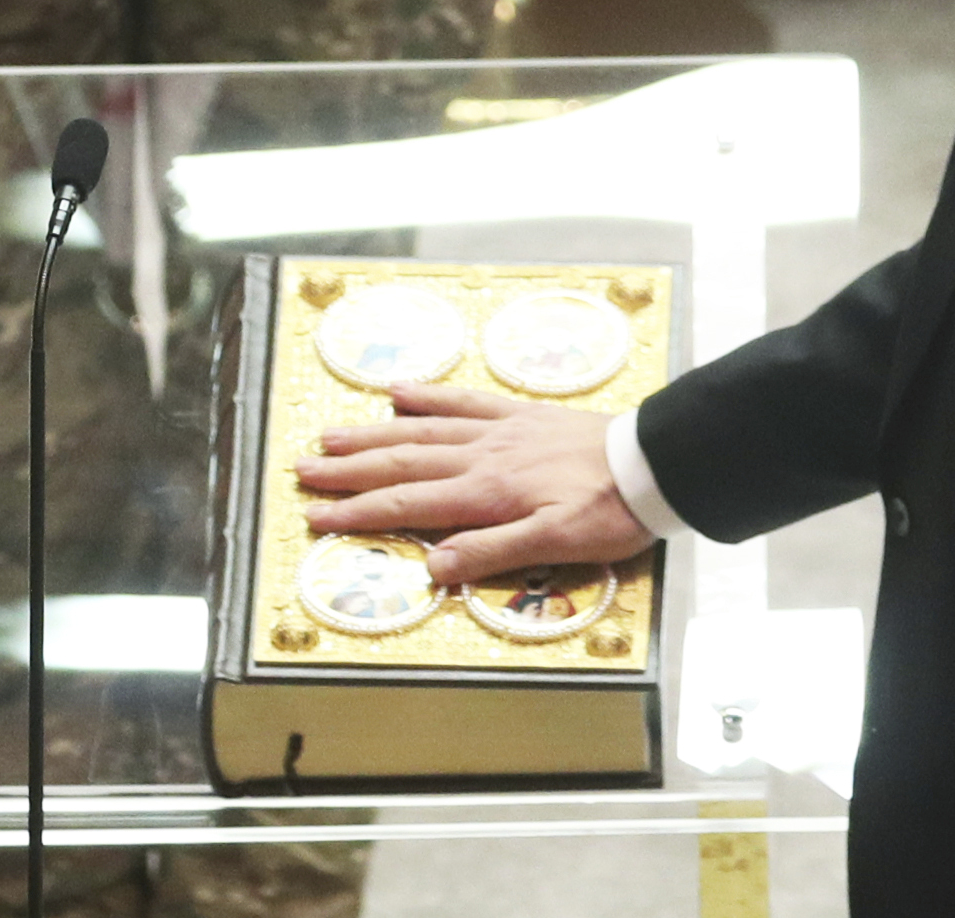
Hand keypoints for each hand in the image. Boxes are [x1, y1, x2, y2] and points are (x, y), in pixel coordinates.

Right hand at [292, 383, 650, 585]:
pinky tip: (401, 391)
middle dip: (349, 470)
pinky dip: (429, 395)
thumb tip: (433, 563)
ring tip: (332, 436)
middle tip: (302, 469)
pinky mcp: (519, 416)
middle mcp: (483, 456)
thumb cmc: (609, 511)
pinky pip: (464, 401)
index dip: (358, 512)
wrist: (652, 463)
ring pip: (422, 430)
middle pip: (402, 462)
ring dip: (374, 435)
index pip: (408, 504)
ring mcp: (499, 431)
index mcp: (487, 493)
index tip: (316, 517)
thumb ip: (492, 552)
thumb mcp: (555, 545)